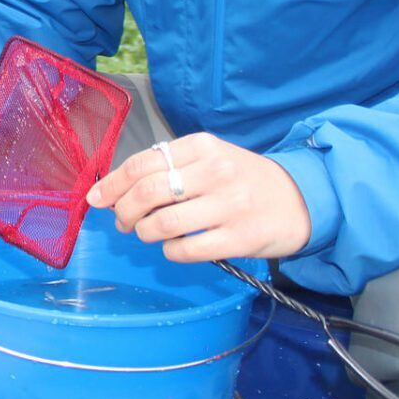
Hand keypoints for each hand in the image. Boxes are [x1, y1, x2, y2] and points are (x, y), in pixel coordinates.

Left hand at [87, 133, 311, 261]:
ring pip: (163, 224)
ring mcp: (229, 205)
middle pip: (147, 193)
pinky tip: (174, 246)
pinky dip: (171, 251)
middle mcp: (215, 172)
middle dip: (124, 211)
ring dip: (145, 233)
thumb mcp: (210, 159)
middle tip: (122, 221)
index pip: (141, 164)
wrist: (302, 199)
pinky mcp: (240, 238)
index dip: (112, 184)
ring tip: (147, 233)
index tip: (96, 198)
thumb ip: (168, 167)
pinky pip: (187, 250)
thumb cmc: (244, 179)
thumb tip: (116, 190)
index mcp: (202, 147)